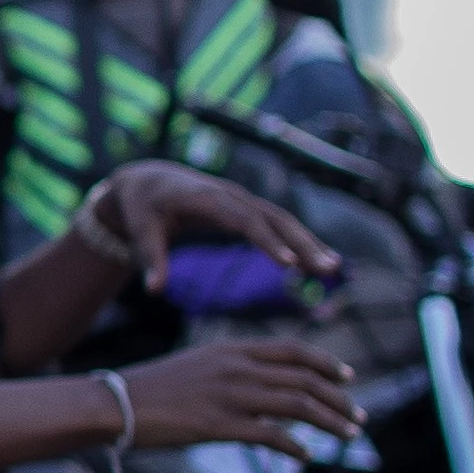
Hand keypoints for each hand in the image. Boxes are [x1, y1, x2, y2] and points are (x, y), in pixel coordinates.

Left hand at [101, 160, 341, 295]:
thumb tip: (153, 291)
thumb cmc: (143, 208)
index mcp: (207, 198)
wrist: (148, 181)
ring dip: (309, 242)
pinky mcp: (247, 209)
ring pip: (283, 220)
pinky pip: (278, 224)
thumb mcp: (141, 231)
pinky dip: (299, 241)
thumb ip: (150, 260)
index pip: (244, 220)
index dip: (267, 240)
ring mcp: (243, 200)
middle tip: (327, 269)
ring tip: (333, 268)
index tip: (288, 264)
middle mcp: (232, 195)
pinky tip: (318, 261)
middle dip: (302, 243)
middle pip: (274, 218)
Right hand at [116, 338, 361, 456]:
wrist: (114, 404)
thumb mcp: (197, 367)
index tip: (347, 377)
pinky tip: (306, 455)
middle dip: (338, 398)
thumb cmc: (149, 391)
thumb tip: (261, 392)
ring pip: (298, 404)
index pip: (293, 351)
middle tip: (356, 416)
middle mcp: (237, 368)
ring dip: (330, 420)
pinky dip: (295, 445)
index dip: (326, 363)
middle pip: (304, 379)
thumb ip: (231, 372)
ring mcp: (230, 395)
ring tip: (348, 434)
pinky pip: (271, 435)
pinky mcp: (220, 425)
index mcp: (231, 349)